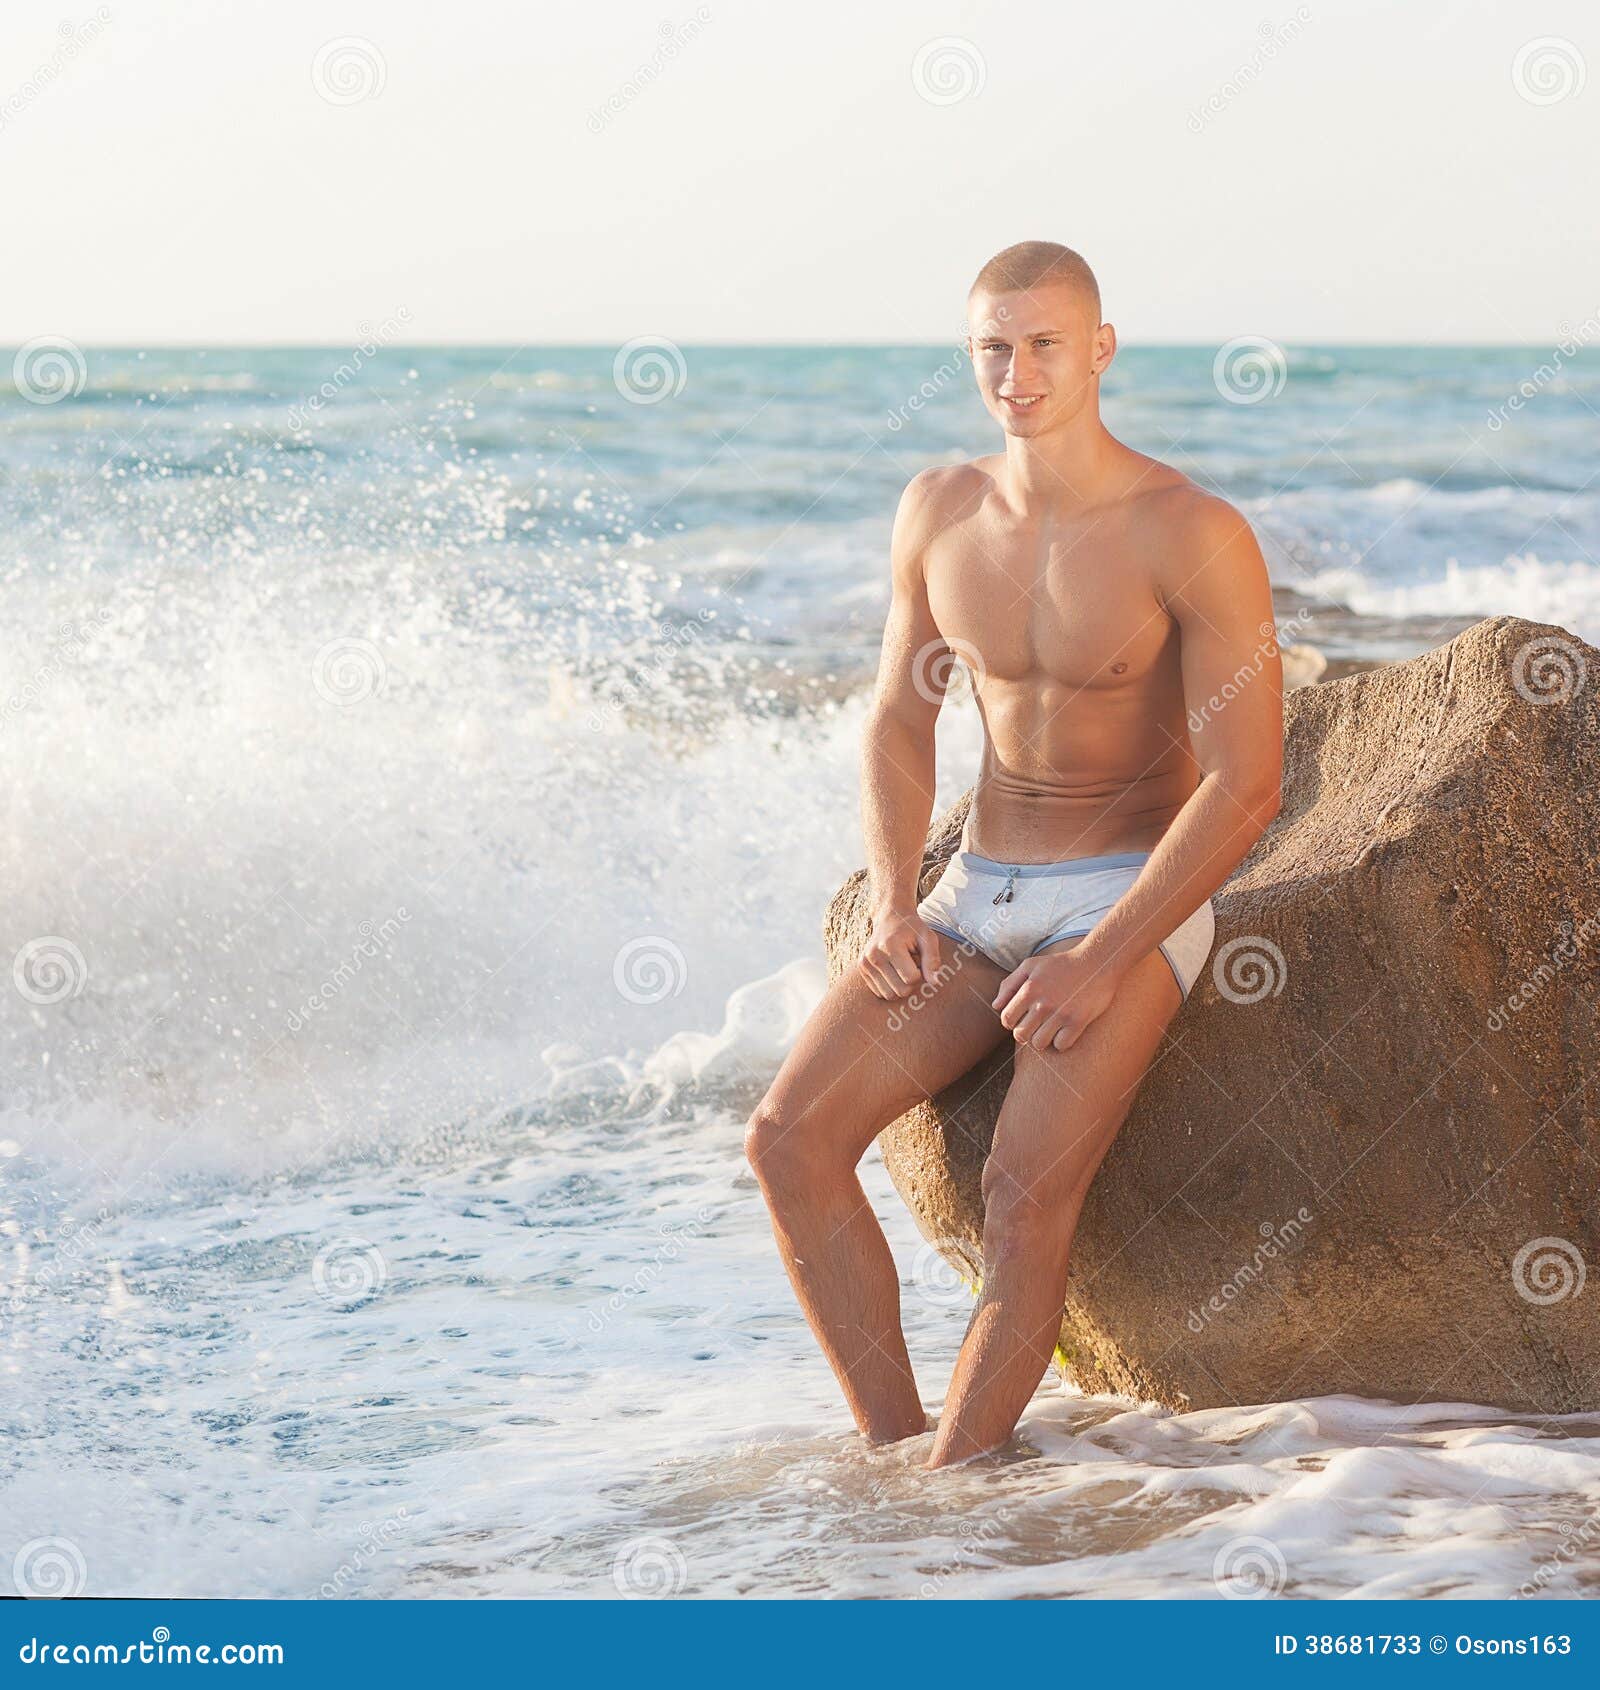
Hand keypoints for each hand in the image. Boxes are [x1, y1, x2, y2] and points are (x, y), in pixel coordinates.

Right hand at [859, 909, 942, 999]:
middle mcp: (874, 955)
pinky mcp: (862, 968)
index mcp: (890, 946)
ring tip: (902, 969)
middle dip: (911, 983)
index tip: (919, 961)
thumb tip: (935, 982)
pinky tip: (893, 971)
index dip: (921, 974)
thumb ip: (932, 959)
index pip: (911, 979)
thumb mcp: (928, 937)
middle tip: (912, 966)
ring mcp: (865, 963)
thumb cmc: (912, 929)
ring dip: (900, 986)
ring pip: (889, 995)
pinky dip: (890, 987)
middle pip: (901, 991)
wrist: (890, 917)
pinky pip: (880, 993)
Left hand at [993, 946, 1122, 1051]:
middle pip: (1021, 1035)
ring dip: (1042, 1039)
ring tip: (1049, 1028)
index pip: (1007, 1019)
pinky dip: (1061, 1042)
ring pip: (1039, 1044)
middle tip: (1035, 1025)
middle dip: (1025, 1033)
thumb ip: (1009, 984)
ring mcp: (1061, 1014)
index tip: (1021, 1018)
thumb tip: (996, 1006)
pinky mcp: (1078, 1021)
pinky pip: (1061, 1046)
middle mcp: (1043, 1003)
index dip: (1011, 1022)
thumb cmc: (1061, 964)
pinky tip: (1064, 1030)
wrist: (1097, 962)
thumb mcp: (1031, 965)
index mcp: (1028, 989)